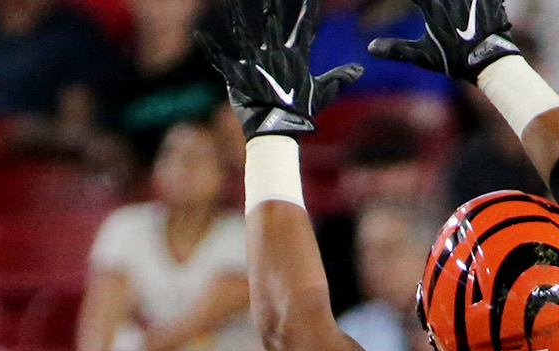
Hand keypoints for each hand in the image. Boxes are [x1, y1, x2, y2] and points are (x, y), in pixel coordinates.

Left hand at [204, 0, 363, 139]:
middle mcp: (273, 55)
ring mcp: (255, 64)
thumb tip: (360, 69)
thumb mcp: (322, 93)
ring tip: (234, 0)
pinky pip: (221, 60)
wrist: (277, 130)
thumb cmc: (300, 112)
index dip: (308, 10)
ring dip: (239, 16)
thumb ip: (339, 78)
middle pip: (272, 23)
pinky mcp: (237, 76)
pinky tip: (198, 35)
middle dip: (271, 6)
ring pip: (245, 34)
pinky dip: (210, 48)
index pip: (304, 27)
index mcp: (294, 57)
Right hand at [368, 0, 526, 84]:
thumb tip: (370, 47)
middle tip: (424, 6)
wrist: (489, 60)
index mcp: (432, 5)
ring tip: (443, 8)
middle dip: (424, 1)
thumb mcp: (422, 55)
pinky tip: (468, 5)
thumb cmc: (455, 59)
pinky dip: (472, 1)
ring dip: (446, 3)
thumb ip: (396, 49)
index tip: (396, 1)